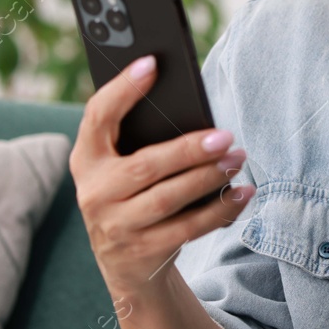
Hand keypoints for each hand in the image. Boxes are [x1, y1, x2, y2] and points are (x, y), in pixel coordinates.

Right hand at [70, 54, 253, 304]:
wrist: (125, 265)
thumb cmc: (133, 196)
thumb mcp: (122, 168)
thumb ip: (141, 139)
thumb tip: (195, 112)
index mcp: (85, 159)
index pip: (97, 116)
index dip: (122, 89)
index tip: (152, 62)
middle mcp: (94, 193)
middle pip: (146, 165)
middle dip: (189, 149)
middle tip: (226, 136)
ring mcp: (115, 226)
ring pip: (168, 198)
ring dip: (209, 177)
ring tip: (238, 159)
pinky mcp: (142, 253)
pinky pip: (188, 227)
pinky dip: (220, 209)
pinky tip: (242, 193)